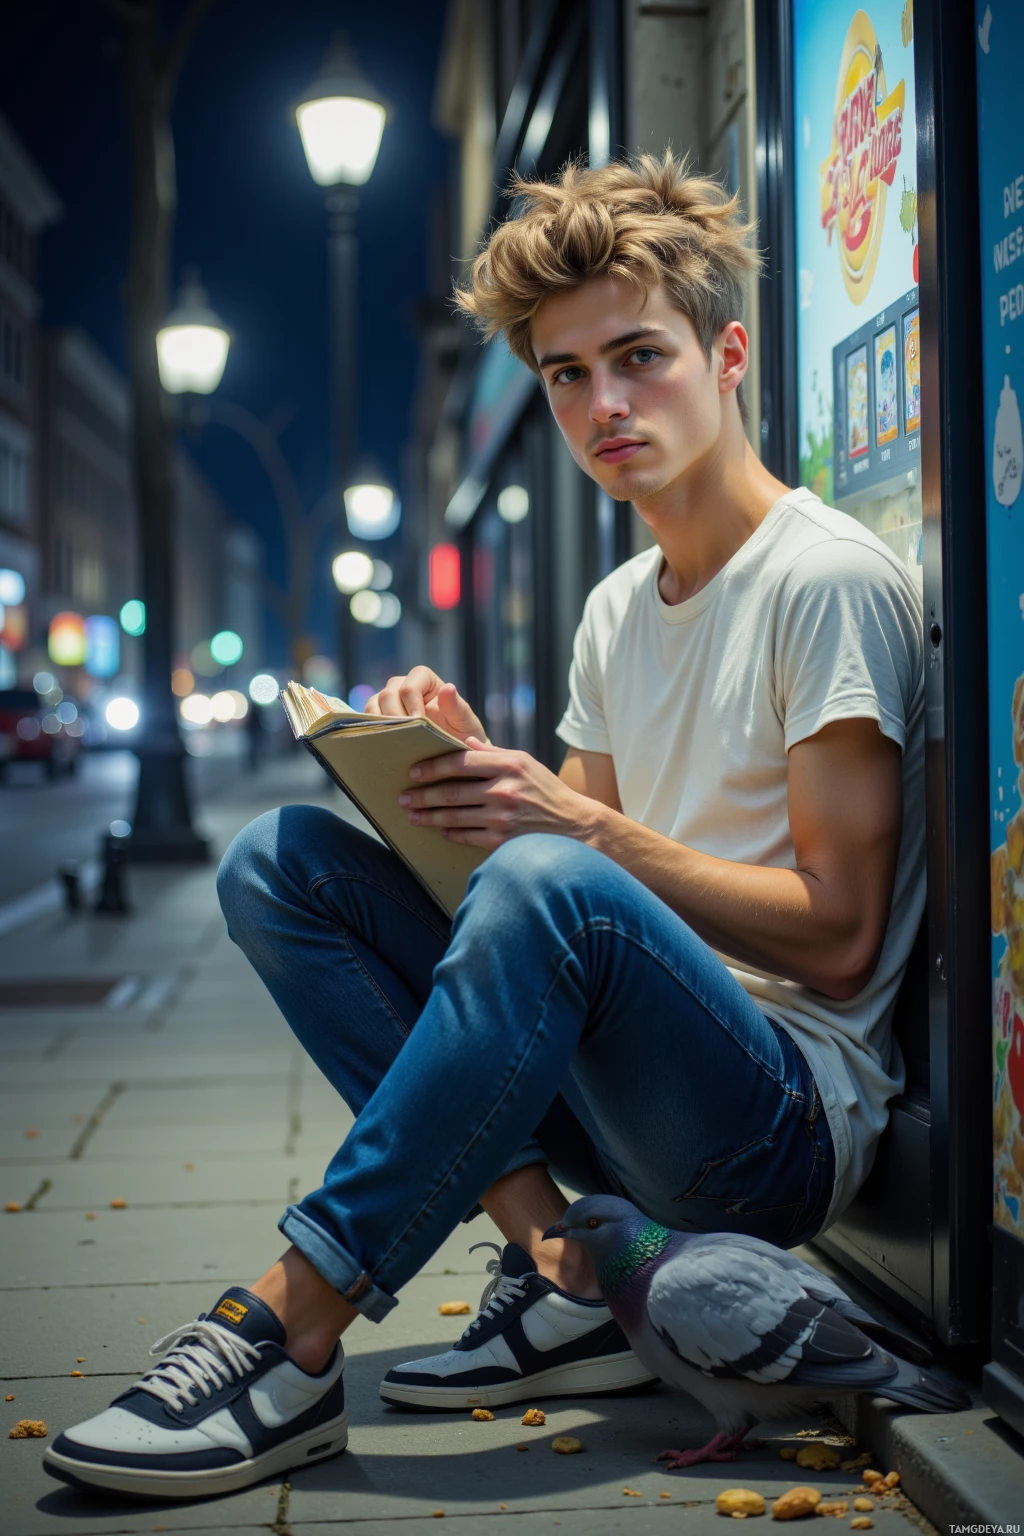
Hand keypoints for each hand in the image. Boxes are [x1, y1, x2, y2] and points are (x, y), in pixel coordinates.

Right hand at [364, 667, 487, 745]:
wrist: (453, 752)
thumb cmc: (462, 734)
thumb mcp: (465, 722)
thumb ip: (457, 706)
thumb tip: (448, 687)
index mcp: (424, 679)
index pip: (409, 687)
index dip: (411, 705)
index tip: (419, 724)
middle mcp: (402, 685)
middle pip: (388, 694)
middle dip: (395, 717)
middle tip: (405, 739)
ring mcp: (388, 701)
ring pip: (373, 705)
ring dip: (380, 725)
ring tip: (394, 743)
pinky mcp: (378, 717)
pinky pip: (367, 720)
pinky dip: (372, 732)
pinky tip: (383, 746)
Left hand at [399, 738, 596, 849]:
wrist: (574, 827)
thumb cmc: (546, 790)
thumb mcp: (525, 762)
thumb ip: (493, 752)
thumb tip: (462, 739)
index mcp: (508, 765)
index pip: (460, 763)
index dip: (433, 768)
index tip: (414, 772)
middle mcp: (504, 791)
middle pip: (451, 792)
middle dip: (422, 795)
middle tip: (403, 796)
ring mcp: (502, 818)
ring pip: (453, 817)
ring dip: (428, 816)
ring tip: (412, 815)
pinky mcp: (502, 841)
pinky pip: (466, 836)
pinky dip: (450, 832)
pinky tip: (440, 829)